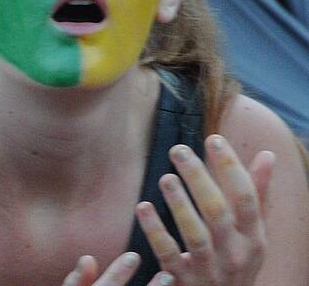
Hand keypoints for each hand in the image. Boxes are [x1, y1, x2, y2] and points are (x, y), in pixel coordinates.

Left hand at [62, 135, 272, 285]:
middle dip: (199, 179)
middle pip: (218, 213)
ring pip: (195, 236)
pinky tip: (143, 206)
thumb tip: (267, 154)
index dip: (232, 168)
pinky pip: (168, 254)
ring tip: (165, 177)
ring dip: (179, 205)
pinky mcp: (183, 280)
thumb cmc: (237, 259)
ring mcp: (209, 270)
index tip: (214, 139)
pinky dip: (155, 230)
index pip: (247, 199)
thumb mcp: (252, 233)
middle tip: (178, 149)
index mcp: (254, 238)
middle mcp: (235, 254)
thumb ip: (257, 194)